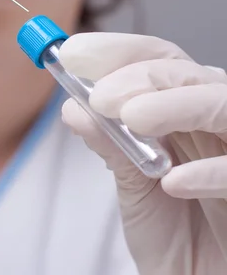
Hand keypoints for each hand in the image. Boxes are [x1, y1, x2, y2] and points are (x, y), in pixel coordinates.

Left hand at [60, 32, 226, 274]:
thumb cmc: (174, 235)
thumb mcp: (133, 188)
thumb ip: (111, 145)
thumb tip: (73, 107)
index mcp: (182, 109)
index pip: (157, 60)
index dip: (117, 51)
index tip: (74, 54)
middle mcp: (213, 118)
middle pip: (186, 72)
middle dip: (141, 74)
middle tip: (100, 95)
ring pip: (220, 102)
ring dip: (174, 104)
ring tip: (133, 117)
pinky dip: (209, 171)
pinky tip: (174, 182)